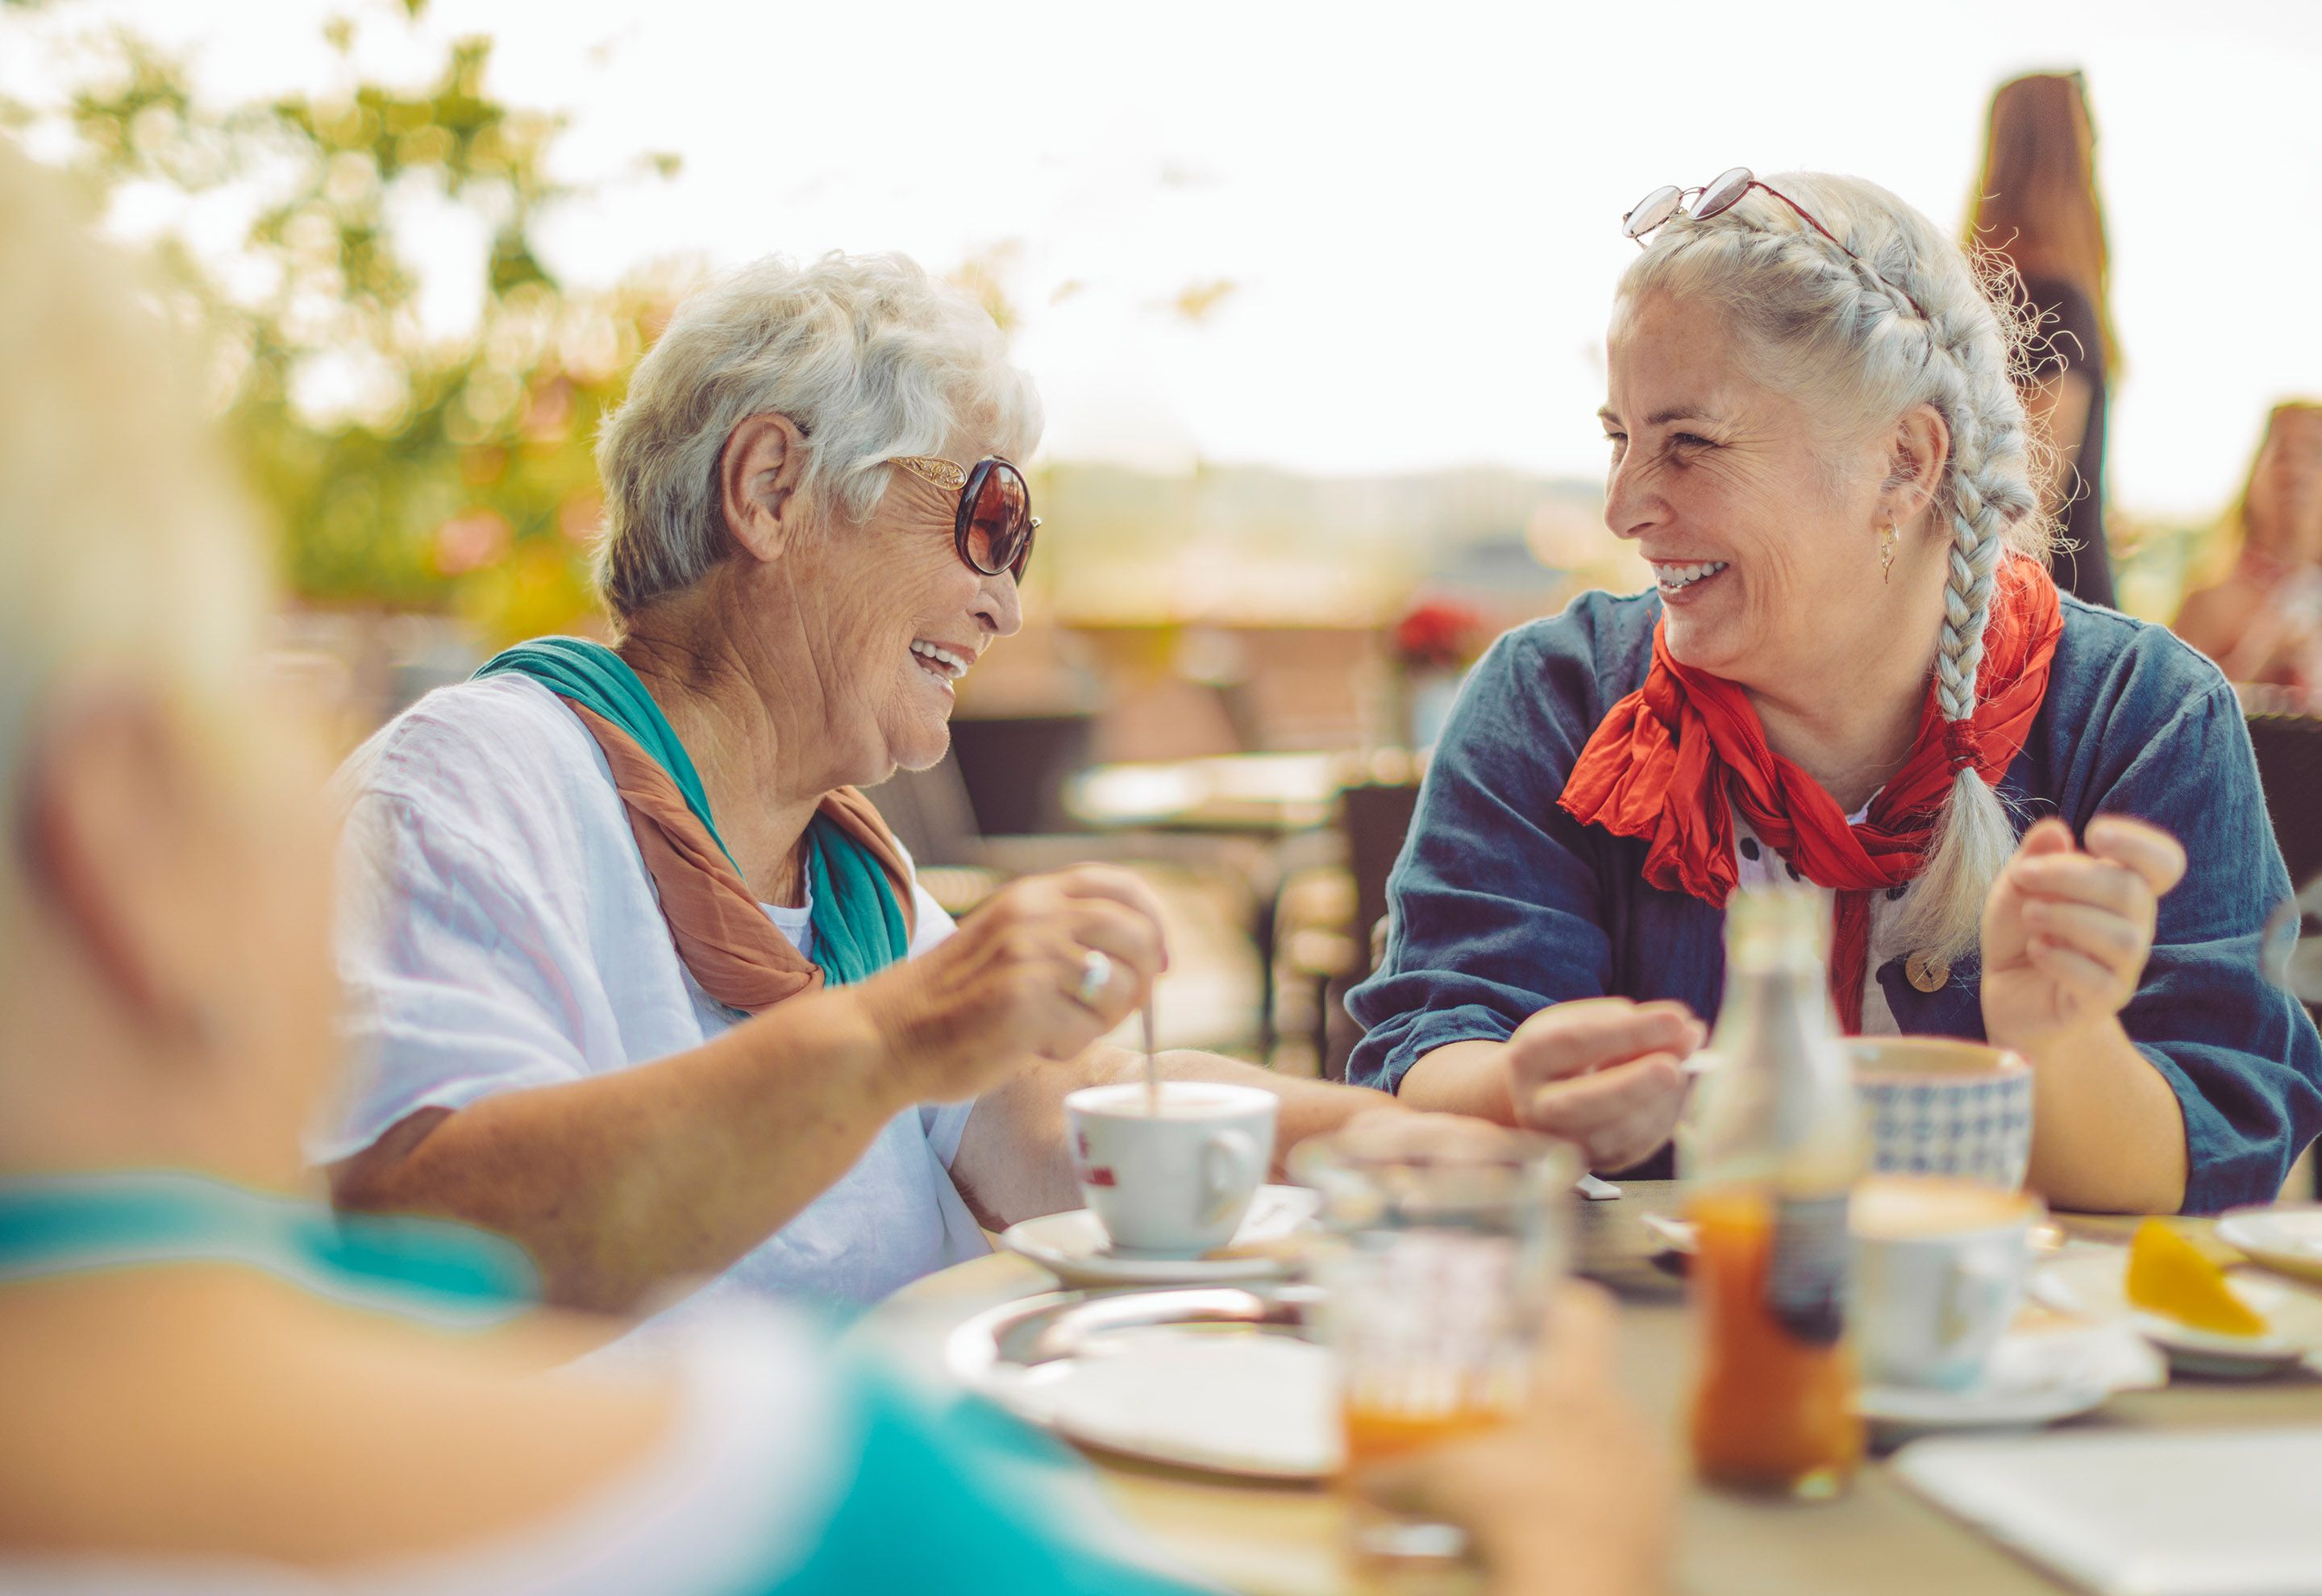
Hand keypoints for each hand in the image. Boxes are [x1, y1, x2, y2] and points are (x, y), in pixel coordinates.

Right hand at [850, 865, 1167, 1102]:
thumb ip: (1061, 933)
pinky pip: (1086, 1032)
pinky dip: (1067, 1047)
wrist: (886, 1036)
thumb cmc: (950, 1000)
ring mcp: (1031, 959)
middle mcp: (1035, 917)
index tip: (1159, 958)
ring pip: (1119, 990)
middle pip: (1137, 938)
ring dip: (1101, 1021)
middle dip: (1143, 981)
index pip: (1120, 886)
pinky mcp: (1026, 1006)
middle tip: (1119, 1010)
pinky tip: (1031, 1045)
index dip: (1154, 922)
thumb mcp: (1006, 939)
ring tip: (1056, 1029)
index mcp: (1031, 895)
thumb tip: (1146, 956)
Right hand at [1354, 1284, 1672, 1595]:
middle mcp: (1626, 1422)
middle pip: (1589, 1384)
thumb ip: (1403, 1474)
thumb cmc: (1515, 1515)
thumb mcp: (1444, 1484)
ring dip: (1564, 1458)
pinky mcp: (1657, 1534)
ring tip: (1520, 1481)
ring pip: (1605, 1447)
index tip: (1522, 1309)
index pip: (1583, 1312)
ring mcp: (1649, 1479)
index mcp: (1581, 1387)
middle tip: (1502, 1411)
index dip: (1554, 1300)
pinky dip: (1583, 1512)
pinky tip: (1544, 1533)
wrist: (1582, 1594)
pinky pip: (1618, 1504)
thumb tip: (1365, 1478)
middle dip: (1544, 1397)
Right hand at [1504, 998, 1700, 1172]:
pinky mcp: (1591, 1164)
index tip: (1677, 1019)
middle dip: (1633, 1083)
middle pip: (1581, 1101)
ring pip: (1613, 1132)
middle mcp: (1535, 1107)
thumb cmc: (1569, 1051)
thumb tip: (1683, 1032)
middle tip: (1674, 1066)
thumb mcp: (1584, 1022)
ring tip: (1687, 1067)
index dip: (1628, 1032)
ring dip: (1658, 1101)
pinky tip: (1677, 1092)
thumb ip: (1627, 1022)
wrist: (1541, 1094)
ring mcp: (1561, 1142)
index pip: (1575, 1043)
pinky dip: (1662, 1120)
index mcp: (1528, 1059)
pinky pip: (1633, 1148)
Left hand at [1981, 816, 2185, 1051]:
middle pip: (2132, 892)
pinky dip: (2061, 959)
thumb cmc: (2022, 932)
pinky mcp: (2101, 1002)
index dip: (2141, 844)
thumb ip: (2036, 855)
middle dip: (2072, 875)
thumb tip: (2055, 830)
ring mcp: (2122, 967)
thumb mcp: (2018, 886)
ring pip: (2123, 940)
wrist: (2007, 994)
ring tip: (2030, 915)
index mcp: (2121, 888)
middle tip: (2023, 875)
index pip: (2164, 863)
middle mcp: (2132, 926)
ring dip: (2067, 917)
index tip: (2095, 833)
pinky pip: (2098, 981)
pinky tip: (2035, 949)